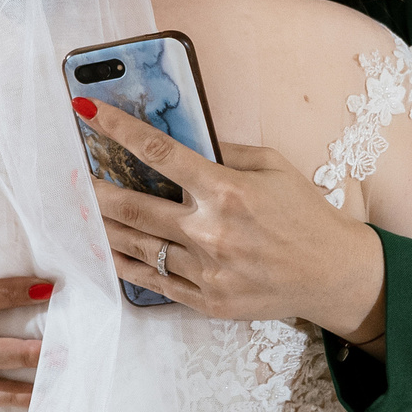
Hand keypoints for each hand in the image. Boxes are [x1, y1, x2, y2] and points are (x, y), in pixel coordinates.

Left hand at [77, 100, 385, 346]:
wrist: (335, 274)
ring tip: (86, 213)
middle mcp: (211, 232)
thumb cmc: (306, 214)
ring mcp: (207, 271)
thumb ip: (226, 151)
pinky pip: (154, 282)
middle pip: (134, 207)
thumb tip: (183, 139)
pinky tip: (110, 251)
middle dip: (97, 189)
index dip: (118, 129)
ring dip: (105, 227)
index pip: (159, 152)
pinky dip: (126, 265)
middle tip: (76, 176)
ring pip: (137, 246)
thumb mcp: (274, 166)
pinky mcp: (207, 301)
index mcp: (227, 190)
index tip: (88, 110)